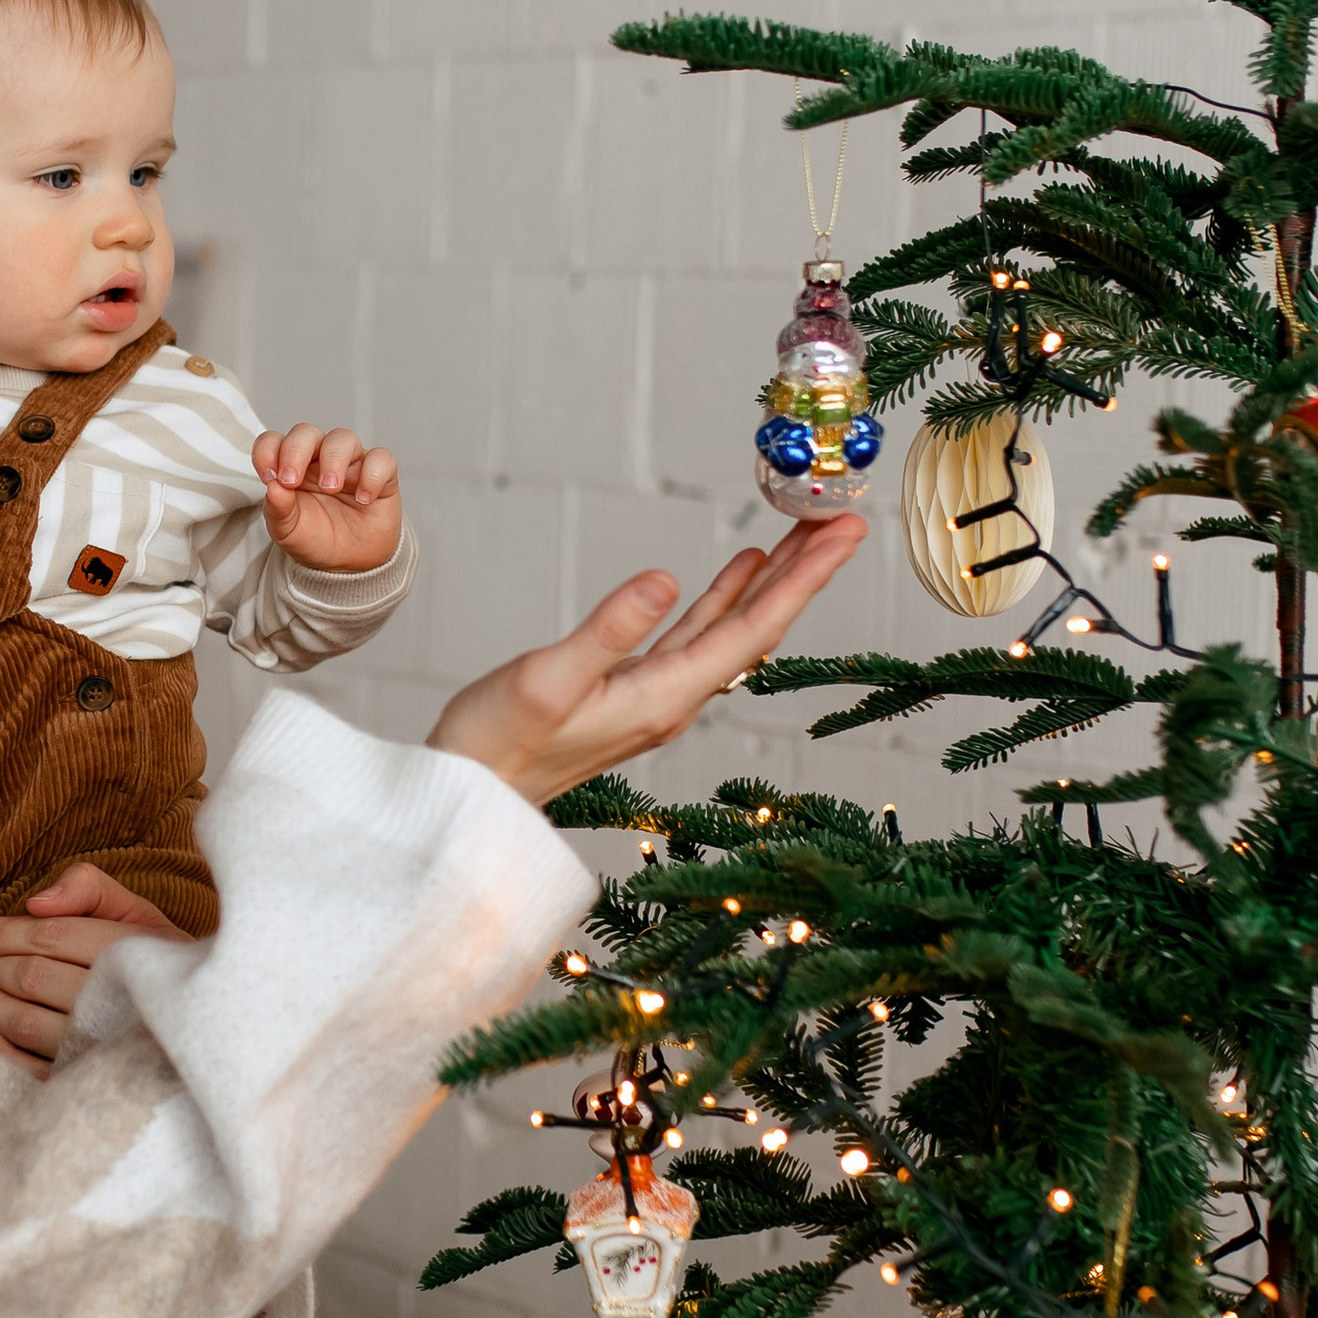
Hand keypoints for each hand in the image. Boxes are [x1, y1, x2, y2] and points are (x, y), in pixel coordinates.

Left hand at [0, 861, 191, 1072]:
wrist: (209, 1023)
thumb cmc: (159, 958)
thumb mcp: (136, 911)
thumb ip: (89, 889)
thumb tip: (35, 903)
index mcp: (129, 948)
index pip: (49, 937)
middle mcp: (117, 998)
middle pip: (33, 978)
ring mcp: (105, 1043)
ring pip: (29, 1023)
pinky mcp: (96, 1079)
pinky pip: (39, 1071)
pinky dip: (3, 1054)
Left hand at [253, 421, 402, 573]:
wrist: (350, 564)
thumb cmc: (316, 539)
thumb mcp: (288, 532)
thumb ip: (278, 510)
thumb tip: (272, 487)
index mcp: (291, 467)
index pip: (274, 441)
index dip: (267, 451)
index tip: (268, 476)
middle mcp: (319, 459)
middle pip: (306, 432)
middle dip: (296, 451)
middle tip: (292, 480)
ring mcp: (351, 464)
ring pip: (343, 438)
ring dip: (333, 459)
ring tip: (330, 488)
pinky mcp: (381, 475)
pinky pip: (382, 459)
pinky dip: (372, 475)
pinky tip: (363, 499)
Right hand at [428, 522, 865, 804]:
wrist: (471, 797)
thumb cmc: (497, 745)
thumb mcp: (548, 680)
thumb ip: (609, 630)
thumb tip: (665, 579)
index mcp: (663, 697)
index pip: (751, 629)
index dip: (802, 580)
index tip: (844, 536)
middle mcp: (674, 699)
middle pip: (757, 627)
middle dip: (804, 572)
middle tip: (845, 519)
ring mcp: (659, 696)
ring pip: (732, 627)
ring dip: (772, 581)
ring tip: (806, 534)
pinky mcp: (636, 691)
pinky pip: (700, 635)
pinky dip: (725, 597)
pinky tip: (740, 572)